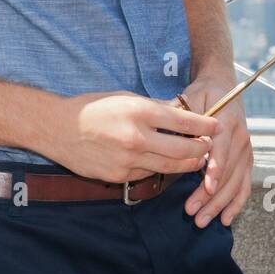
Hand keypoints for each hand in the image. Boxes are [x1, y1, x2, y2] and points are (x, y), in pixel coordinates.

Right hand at [48, 90, 220, 184]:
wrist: (57, 128)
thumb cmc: (92, 107)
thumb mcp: (125, 97)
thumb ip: (154, 108)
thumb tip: (180, 114)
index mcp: (140, 111)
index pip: (184, 120)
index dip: (205, 124)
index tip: (216, 124)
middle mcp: (137, 137)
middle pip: (184, 149)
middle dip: (201, 148)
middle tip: (209, 145)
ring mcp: (128, 160)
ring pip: (170, 166)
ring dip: (187, 163)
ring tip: (197, 159)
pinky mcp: (120, 176)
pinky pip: (149, 175)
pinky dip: (161, 169)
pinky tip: (167, 164)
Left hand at [179, 74, 252, 228]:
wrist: (224, 86)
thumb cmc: (203, 93)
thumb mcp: (191, 96)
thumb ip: (184, 115)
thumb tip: (171, 133)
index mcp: (227, 122)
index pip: (222, 150)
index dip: (215, 170)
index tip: (205, 187)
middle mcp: (241, 137)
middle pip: (228, 172)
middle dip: (211, 196)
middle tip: (193, 213)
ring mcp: (246, 149)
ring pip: (236, 183)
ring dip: (220, 204)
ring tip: (203, 221)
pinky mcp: (247, 159)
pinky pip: (244, 184)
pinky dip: (236, 203)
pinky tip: (226, 219)